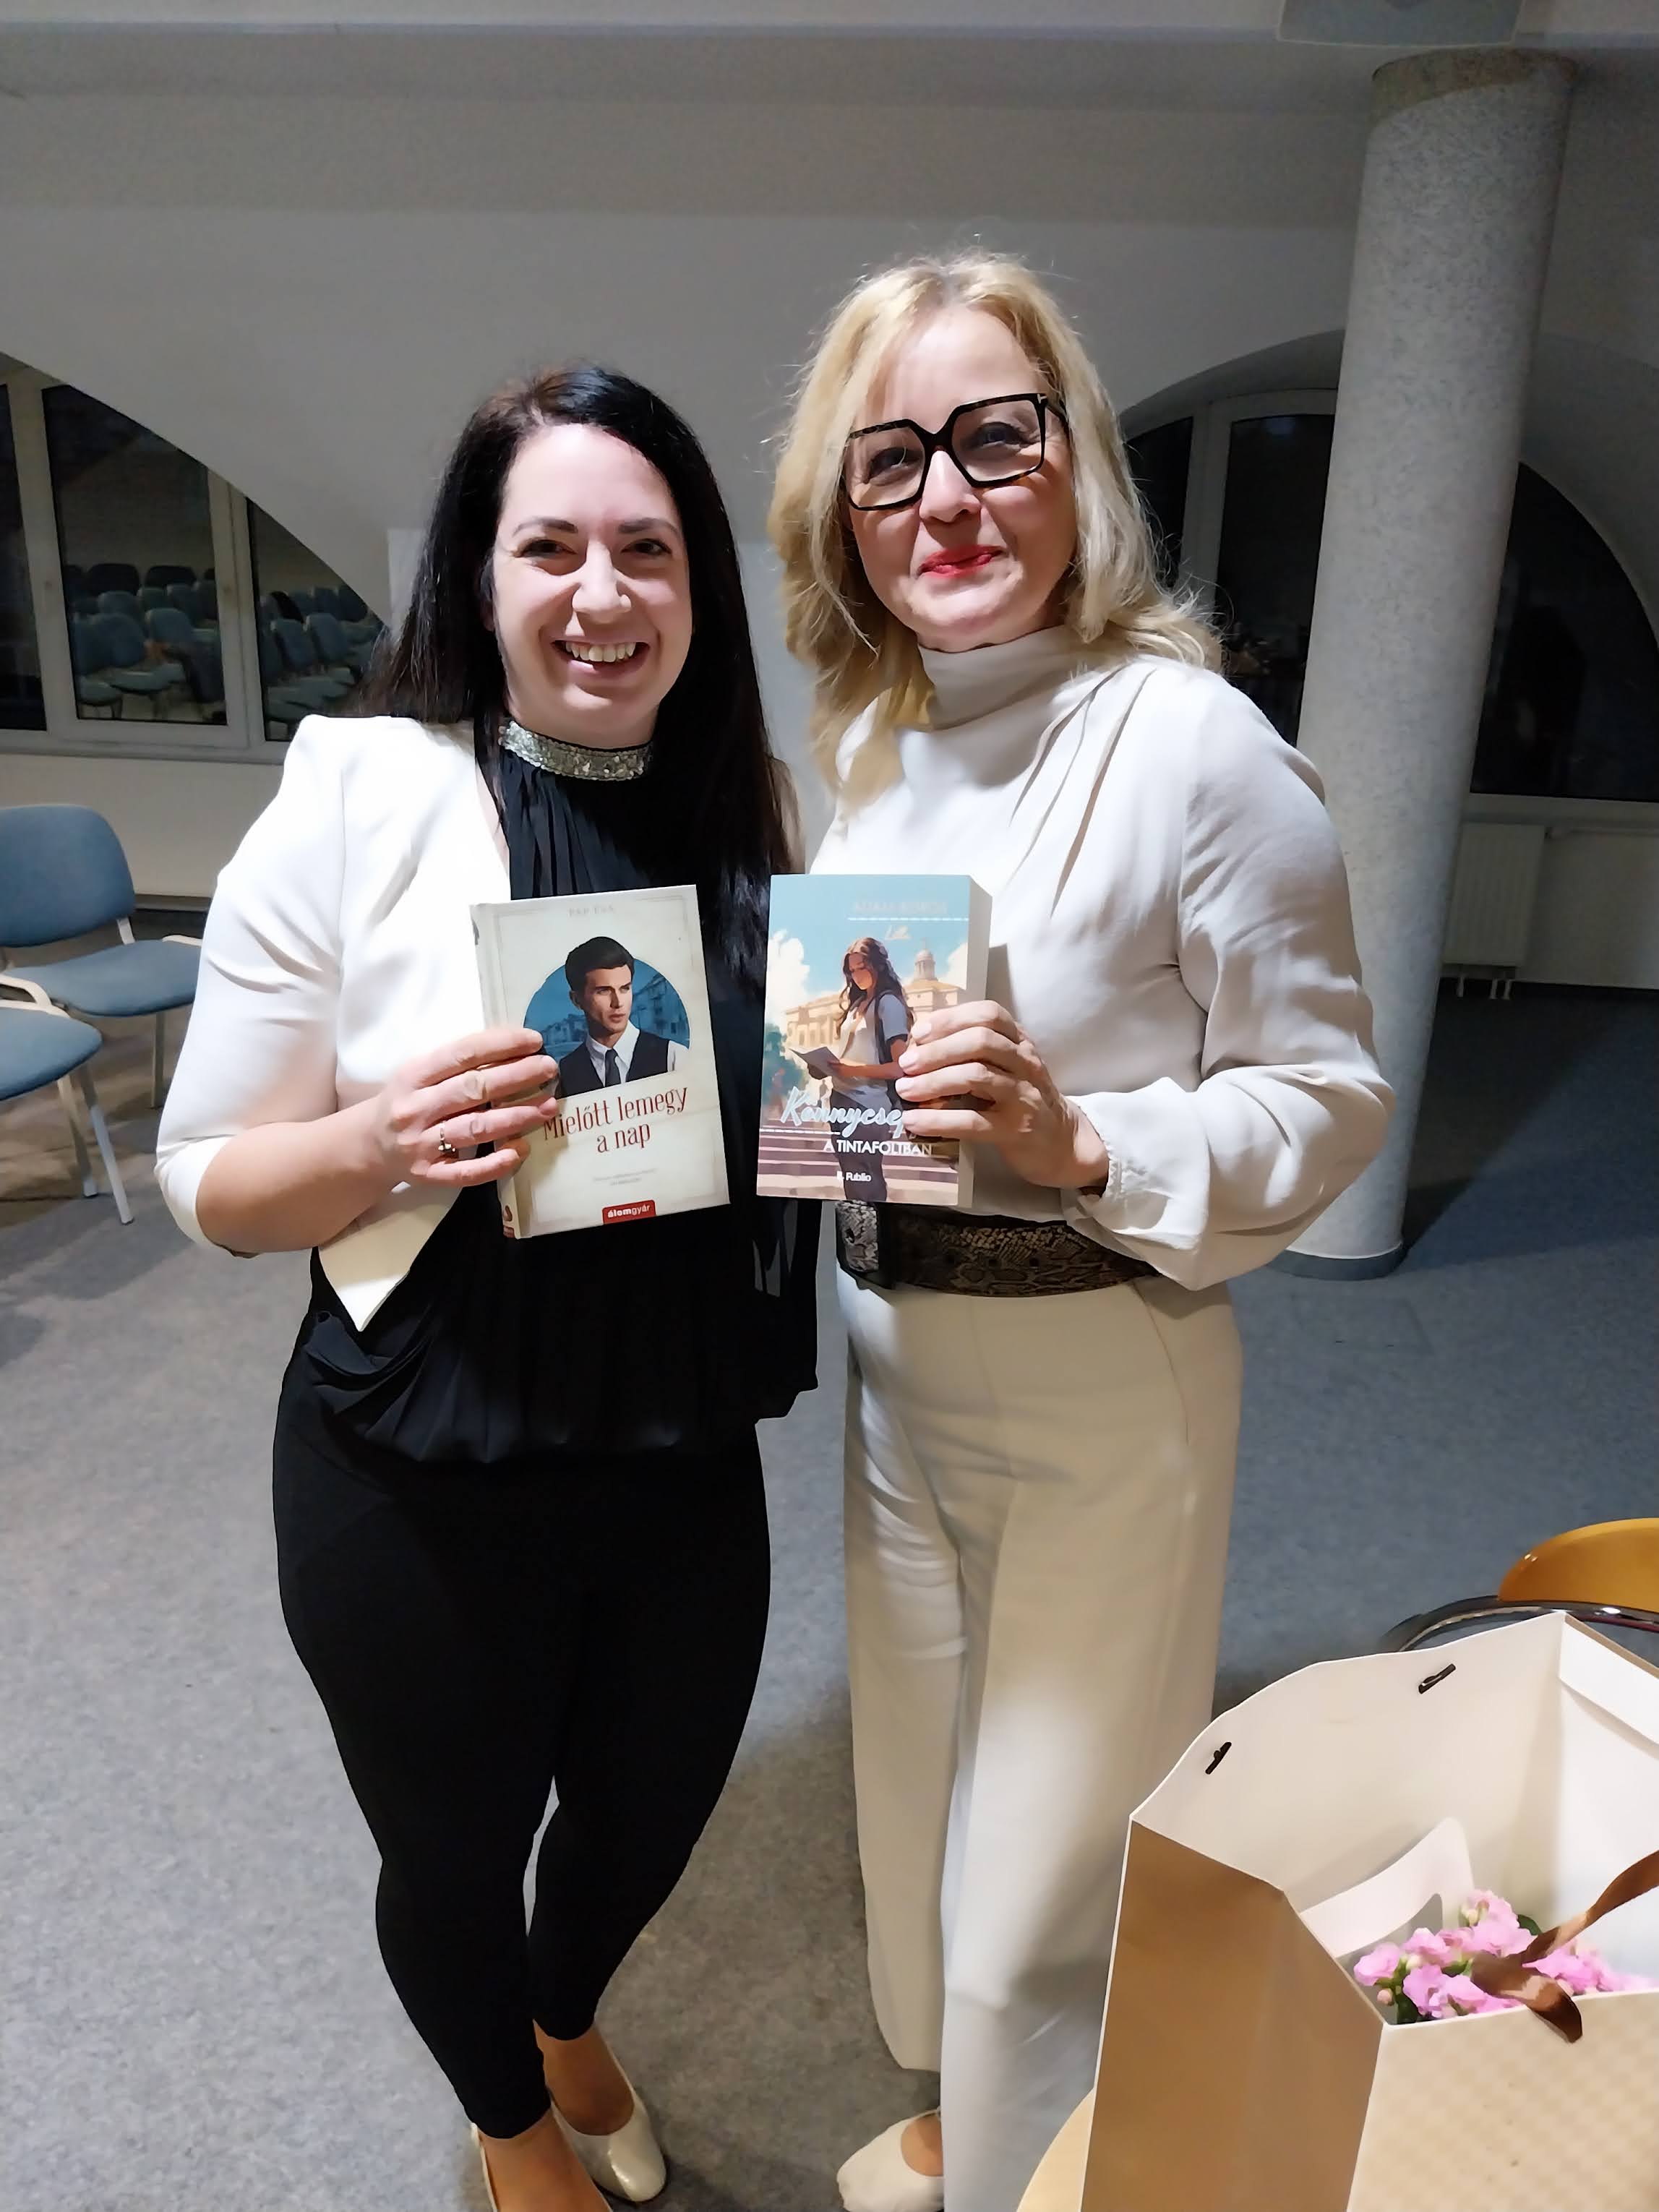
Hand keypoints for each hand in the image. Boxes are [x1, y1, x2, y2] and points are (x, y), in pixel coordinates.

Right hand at [361, 1026, 560, 1190]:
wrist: (366, 1146)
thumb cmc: (404, 1102)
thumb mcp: (418, 1075)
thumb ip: (457, 1064)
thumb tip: (514, 1048)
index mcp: (413, 1075)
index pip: (462, 1054)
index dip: (501, 1045)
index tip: (534, 1040)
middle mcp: (415, 1108)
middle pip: (473, 1089)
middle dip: (516, 1077)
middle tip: (549, 1069)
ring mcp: (420, 1144)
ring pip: (475, 1129)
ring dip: (516, 1117)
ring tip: (548, 1106)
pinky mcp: (427, 1174)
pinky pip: (465, 1172)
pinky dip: (494, 1163)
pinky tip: (521, 1151)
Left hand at [895, 1000, 1109, 1191]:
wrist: (1061, 1141)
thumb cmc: (1022, 1099)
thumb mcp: (1007, 1067)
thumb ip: (974, 1053)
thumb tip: (918, 1047)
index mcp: (1020, 1042)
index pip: (989, 1015)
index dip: (951, 1019)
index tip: (919, 1033)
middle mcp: (1025, 1062)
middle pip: (980, 1041)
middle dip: (937, 1050)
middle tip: (906, 1064)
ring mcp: (1024, 1096)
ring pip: (976, 1076)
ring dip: (933, 1081)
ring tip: (905, 1090)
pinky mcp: (1016, 1130)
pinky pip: (972, 1121)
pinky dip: (938, 1120)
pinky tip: (915, 1121)